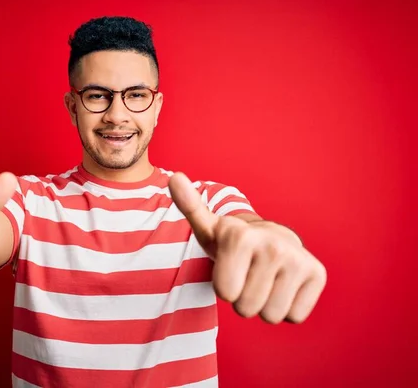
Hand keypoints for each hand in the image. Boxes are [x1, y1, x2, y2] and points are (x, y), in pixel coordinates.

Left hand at [169, 172, 326, 323]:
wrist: (272, 239)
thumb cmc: (233, 241)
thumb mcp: (207, 227)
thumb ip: (189, 206)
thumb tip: (175, 177)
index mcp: (240, 236)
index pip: (225, 292)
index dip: (224, 286)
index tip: (230, 266)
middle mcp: (273, 246)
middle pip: (246, 307)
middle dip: (243, 298)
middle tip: (248, 275)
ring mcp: (299, 260)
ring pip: (271, 315)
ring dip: (265, 305)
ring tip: (264, 279)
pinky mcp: (318, 274)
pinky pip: (294, 316)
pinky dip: (287, 307)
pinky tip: (283, 284)